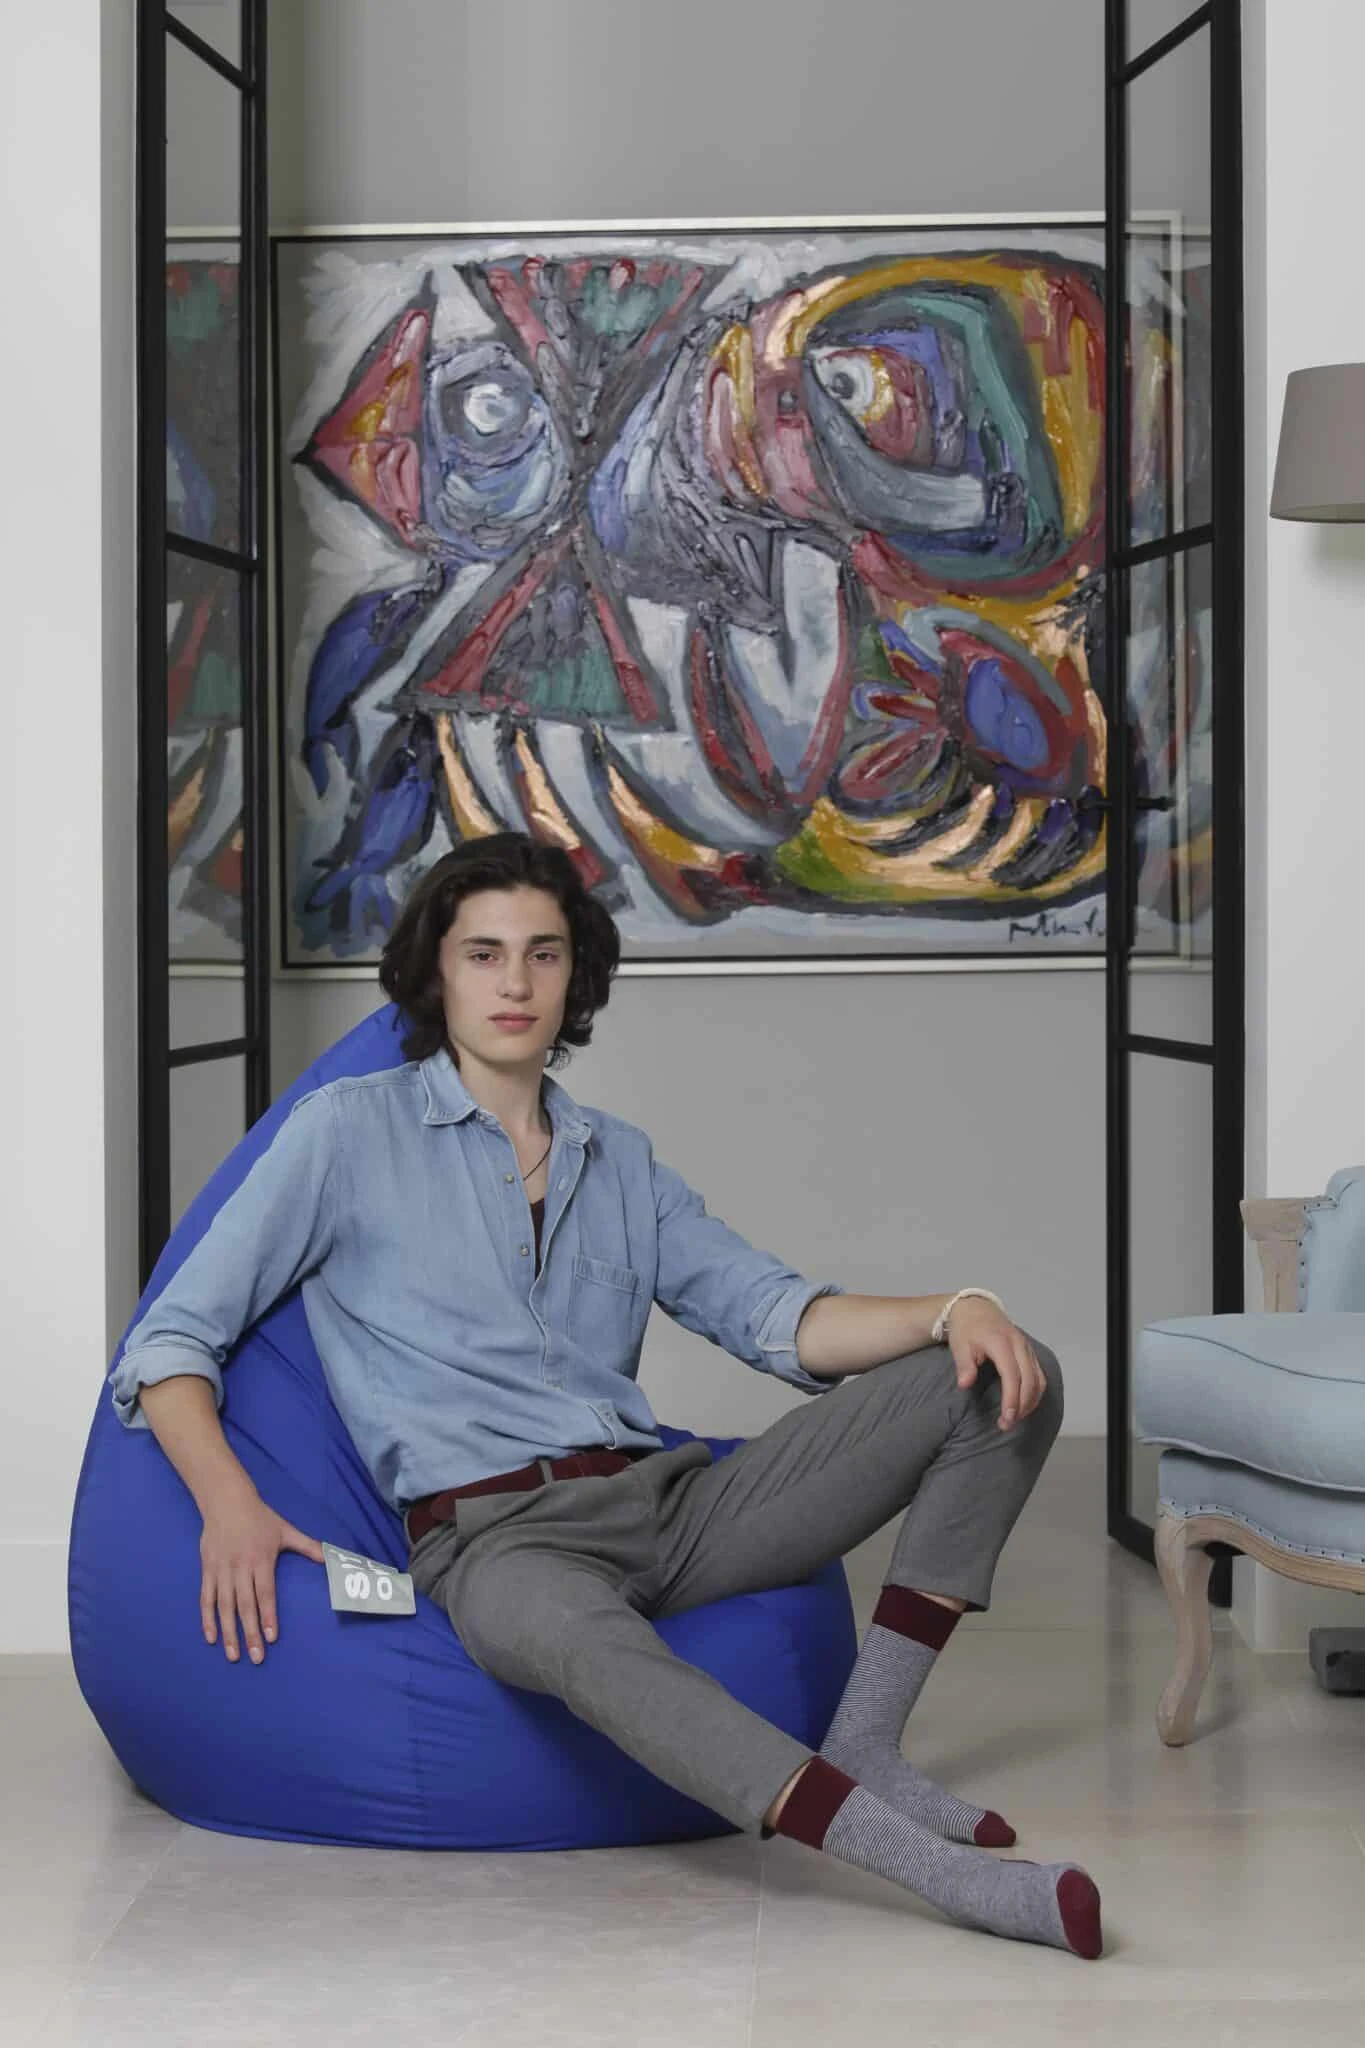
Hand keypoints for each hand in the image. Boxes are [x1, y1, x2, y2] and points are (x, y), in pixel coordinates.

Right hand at [199, 1485, 324, 1664]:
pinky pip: (206, 1598)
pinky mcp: (207, 1570)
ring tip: (233, 1655)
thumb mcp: (286, 1530)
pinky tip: (211, 1638)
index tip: (271, 1637)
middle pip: (245, 1605)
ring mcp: (221, 1570)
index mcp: (261, 1559)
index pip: (265, 1593)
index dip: (267, 1616)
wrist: (226, 1501)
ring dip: (228, 1632)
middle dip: (250, 1633)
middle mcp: (240, 1567)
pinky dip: (207, 1619)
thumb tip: (331, 1555)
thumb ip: (308, 1546)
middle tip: (256, 1657)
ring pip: (224, 1606)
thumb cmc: (260, 1518)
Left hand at [945, 1301, 1045, 1430]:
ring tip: (1015, 1418)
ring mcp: (1027, 1348)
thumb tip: (965, 1385)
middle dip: (1021, 1406)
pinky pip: (1039, 1376)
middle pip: (1029, 1380)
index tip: (1007, 1417)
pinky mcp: (1029, 1352)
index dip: (1012, 1398)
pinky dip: (1035, 1393)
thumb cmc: (967, 1329)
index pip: (1012, 1374)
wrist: (976, 1309)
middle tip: (1007, 1424)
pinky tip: (1024, 1405)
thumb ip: (964, 1365)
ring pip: (1038, 1379)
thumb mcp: (959, 1345)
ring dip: (1030, 1402)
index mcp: (1001, 1342)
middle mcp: (1019, 1345)